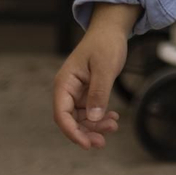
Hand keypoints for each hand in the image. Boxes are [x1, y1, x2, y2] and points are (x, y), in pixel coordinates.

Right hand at [52, 8, 131, 149]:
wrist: (111, 30)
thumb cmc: (105, 44)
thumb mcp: (105, 68)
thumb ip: (99, 93)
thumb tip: (93, 118)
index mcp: (64, 83)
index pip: (62, 114)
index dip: (72, 132)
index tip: (87, 144)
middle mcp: (68, 90)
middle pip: (71, 120)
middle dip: (86, 132)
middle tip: (102, 142)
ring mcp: (77, 92)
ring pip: (82, 118)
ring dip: (95, 125)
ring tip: (113, 125)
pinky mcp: (87, 92)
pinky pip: (91, 111)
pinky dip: (100, 117)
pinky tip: (113, 118)